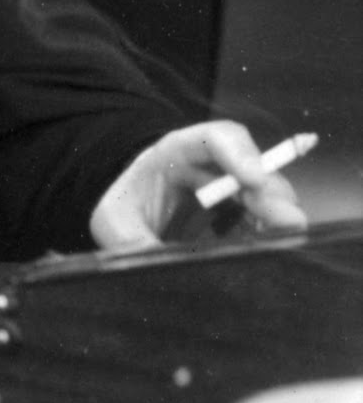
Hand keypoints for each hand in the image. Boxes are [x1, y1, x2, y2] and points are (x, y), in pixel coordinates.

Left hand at [89, 120, 307, 251]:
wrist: (123, 214)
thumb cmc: (119, 207)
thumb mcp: (113, 220)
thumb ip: (131, 239)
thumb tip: (157, 264)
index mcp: (174, 152)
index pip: (213, 138)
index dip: (239, 153)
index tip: (255, 179)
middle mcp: (209, 166)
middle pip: (251, 169)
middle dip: (272, 193)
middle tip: (290, 221)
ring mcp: (228, 190)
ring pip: (264, 196)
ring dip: (278, 217)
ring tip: (286, 240)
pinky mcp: (236, 216)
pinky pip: (260, 224)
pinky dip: (269, 236)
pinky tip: (271, 250)